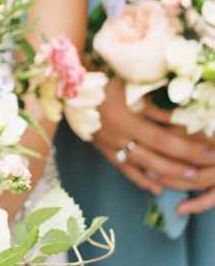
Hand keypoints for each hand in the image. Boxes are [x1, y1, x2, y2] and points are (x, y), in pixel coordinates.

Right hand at [91, 78, 214, 200]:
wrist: (64, 85)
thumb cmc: (100, 77)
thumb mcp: (127, 84)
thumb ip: (152, 102)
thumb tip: (183, 118)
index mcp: (123, 117)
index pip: (162, 137)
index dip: (187, 146)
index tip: (208, 150)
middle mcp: (116, 134)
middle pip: (155, 156)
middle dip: (183, 164)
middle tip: (204, 171)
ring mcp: (108, 144)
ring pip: (141, 166)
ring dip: (167, 175)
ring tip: (188, 181)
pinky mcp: (102, 149)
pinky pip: (123, 169)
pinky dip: (141, 180)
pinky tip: (157, 189)